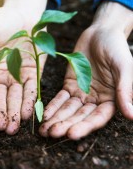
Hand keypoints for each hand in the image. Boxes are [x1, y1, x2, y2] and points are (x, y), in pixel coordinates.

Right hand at [0, 0, 47, 134]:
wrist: (24, 14)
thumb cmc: (0, 22)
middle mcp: (2, 76)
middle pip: (1, 98)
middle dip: (1, 113)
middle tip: (2, 127)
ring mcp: (18, 76)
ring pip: (16, 97)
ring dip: (15, 112)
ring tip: (14, 127)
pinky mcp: (33, 73)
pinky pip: (32, 89)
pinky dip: (30, 101)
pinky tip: (28, 113)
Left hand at [39, 2, 132, 139]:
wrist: (101, 33)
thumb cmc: (116, 48)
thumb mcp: (124, 66)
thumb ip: (126, 89)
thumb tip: (132, 115)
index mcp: (111, 99)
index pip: (97, 117)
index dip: (85, 126)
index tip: (71, 134)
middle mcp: (95, 99)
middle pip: (79, 116)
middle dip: (65, 125)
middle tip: (51, 134)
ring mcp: (81, 92)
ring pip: (67, 109)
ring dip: (56, 119)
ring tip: (44, 130)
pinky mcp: (69, 84)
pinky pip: (60, 97)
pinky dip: (52, 106)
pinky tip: (44, 115)